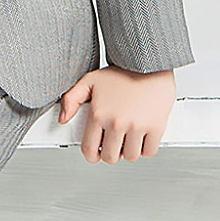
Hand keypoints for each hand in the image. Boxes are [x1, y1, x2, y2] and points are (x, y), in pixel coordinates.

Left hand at [57, 64, 175, 162]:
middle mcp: (117, 122)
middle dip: (110, 152)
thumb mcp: (90, 80)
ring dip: (128, 151)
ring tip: (127, 137)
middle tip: (113, 143)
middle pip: (110, 157)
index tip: (95, 153)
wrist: (148, 63)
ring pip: (130, 157)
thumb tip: (63, 119)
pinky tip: (141, 137)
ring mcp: (137, 126)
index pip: (89, 149)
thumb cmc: (122, 72)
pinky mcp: (156, 127)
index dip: (91, 154)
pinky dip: (145, 149)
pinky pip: (149, 152)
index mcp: (99, 113)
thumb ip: (72, 99)